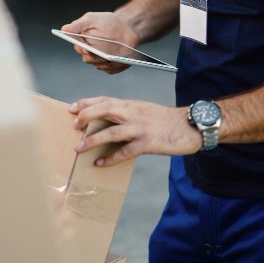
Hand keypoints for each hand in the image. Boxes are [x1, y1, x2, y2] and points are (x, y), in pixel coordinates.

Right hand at [61, 12, 139, 73]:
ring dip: (104, 60)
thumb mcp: (92, 19)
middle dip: (94, 56)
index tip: (86, 48)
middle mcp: (88, 52)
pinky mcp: (110, 67)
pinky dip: (114, 65)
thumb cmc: (107, 22)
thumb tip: (64, 29)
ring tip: (113, 57)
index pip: (78, 47)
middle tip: (102, 54)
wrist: (126, 28)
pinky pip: (110, 69)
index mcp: (82, 41)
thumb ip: (78, 24)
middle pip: (87, 58)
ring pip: (98, 65)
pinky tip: (120, 60)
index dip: (81, 48)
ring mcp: (99, 60)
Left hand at [69, 96, 200, 165]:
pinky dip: (111, 158)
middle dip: (85, 116)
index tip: (72, 108)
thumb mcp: (144, 110)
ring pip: (111, 132)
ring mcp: (140, 128)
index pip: (104, 100)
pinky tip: (100, 163)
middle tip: (73, 125)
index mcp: (131, 105)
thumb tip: (107, 121)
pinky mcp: (148, 143)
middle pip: (104, 109)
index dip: (86, 103)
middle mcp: (133, 113)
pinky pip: (126, 151)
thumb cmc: (166, 120)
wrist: (192, 125)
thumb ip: (127, 113)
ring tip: (78, 147)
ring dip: (92, 140)